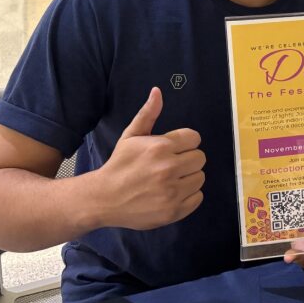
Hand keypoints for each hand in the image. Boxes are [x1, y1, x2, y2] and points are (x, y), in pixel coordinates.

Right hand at [95, 87, 205, 229]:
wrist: (103, 199)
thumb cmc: (119, 165)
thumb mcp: (131, 136)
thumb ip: (148, 114)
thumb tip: (158, 91)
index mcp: (160, 147)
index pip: (194, 138)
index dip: (184, 143)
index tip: (173, 150)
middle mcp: (168, 169)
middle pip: (200, 158)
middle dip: (188, 160)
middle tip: (171, 166)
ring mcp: (171, 192)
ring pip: (200, 178)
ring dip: (189, 178)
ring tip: (170, 180)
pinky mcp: (173, 211)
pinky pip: (198, 198)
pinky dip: (188, 196)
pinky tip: (172, 194)